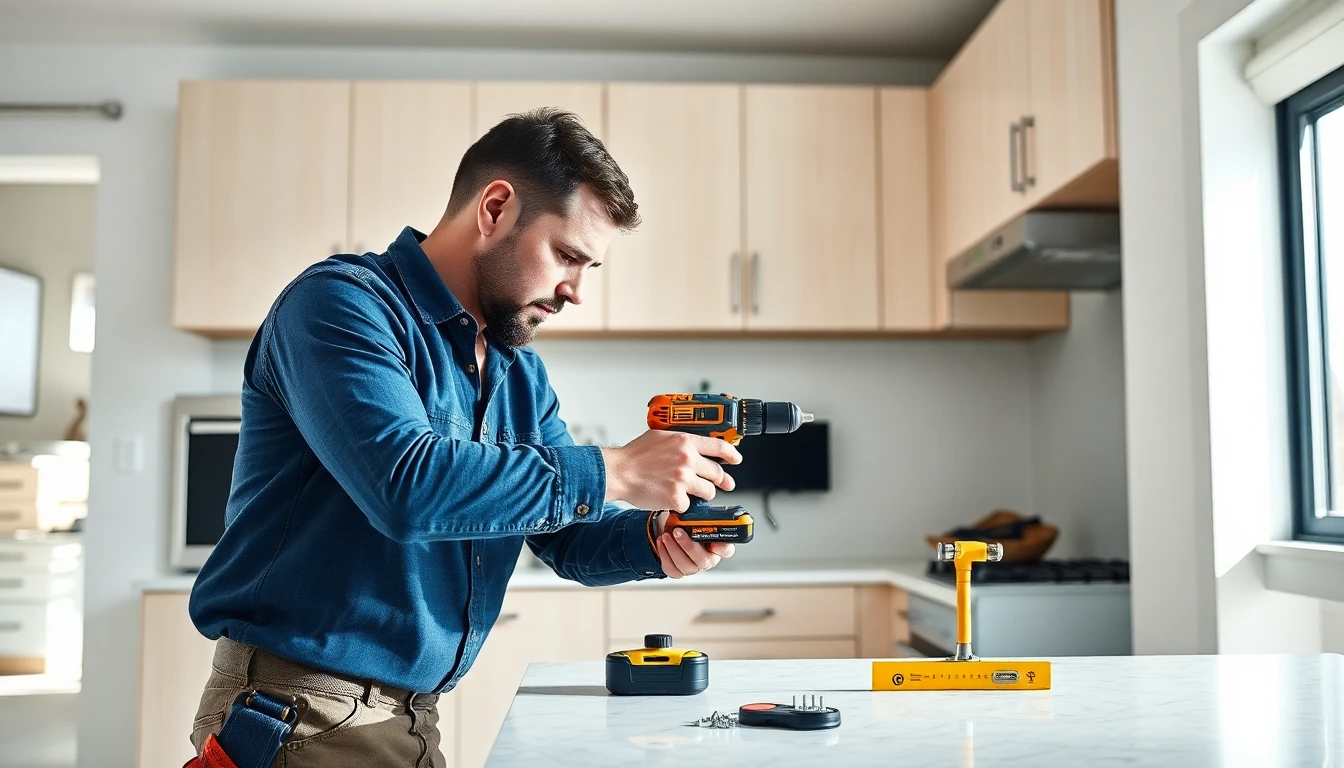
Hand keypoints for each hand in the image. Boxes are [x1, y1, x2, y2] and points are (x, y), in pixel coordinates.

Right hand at [601, 430, 740, 510]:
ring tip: (691, 493)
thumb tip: (693, 447)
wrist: (619, 472)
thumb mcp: (660, 437)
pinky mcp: (676, 497)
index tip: (737, 459)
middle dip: (721, 480)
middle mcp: (687, 459)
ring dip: (702, 495)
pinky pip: (688, 505)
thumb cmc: (634, 455)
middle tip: (724, 484)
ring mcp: (683, 479)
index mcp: (685, 441)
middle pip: (717, 473)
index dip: (731, 454)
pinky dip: (680, 505)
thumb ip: (680, 442)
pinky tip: (670, 499)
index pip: (719, 446)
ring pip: (708, 492)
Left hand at [654, 513, 734, 578]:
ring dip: (674, 549)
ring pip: (686, 565)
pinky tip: (662, 542)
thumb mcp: (695, 515)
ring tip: (666, 535)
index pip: (727, 550)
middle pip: (704, 560)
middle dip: (689, 546)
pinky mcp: (679, 571)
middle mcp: (708, 558)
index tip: (714, 542)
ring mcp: (693, 566)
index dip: (722, 548)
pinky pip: (672, 569)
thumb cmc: (687, 522)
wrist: (670, 529)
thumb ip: (701, 514)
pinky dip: (664, 555)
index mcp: (717, 545)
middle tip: (678, 531)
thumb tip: (695, 503)